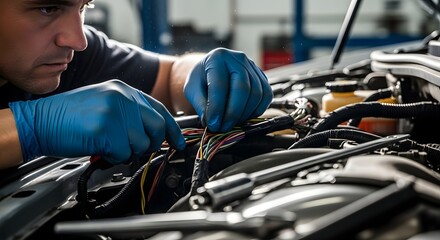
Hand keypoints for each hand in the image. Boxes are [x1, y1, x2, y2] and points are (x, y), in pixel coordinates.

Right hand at [9, 80, 185, 164]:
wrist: (40, 121)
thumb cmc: (71, 116)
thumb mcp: (105, 103)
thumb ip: (130, 113)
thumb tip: (154, 132)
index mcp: (124, 89)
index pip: (159, 109)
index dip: (172, 128)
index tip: (179, 142)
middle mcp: (122, 97)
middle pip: (157, 127)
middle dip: (153, 144)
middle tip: (139, 149)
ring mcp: (114, 112)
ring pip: (141, 144)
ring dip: (127, 152)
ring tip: (108, 145)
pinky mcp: (106, 129)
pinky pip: (123, 154)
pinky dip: (113, 158)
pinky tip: (99, 148)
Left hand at [184, 48, 272, 131]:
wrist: (214, 71)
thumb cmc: (202, 80)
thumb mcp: (193, 90)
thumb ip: (200, 104)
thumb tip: (211, 122)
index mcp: (217, 58)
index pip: (220, 85)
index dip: (217, 108)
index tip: (212, 124)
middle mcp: (238, 59)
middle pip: (243, 88)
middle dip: (233, 113)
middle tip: (223, 128)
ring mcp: (253, 67)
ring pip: (256, 94)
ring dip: (244, 114)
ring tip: (231, 124)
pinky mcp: (262, 77)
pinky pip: (266, 96)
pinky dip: (256, 111)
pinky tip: (243, 117)